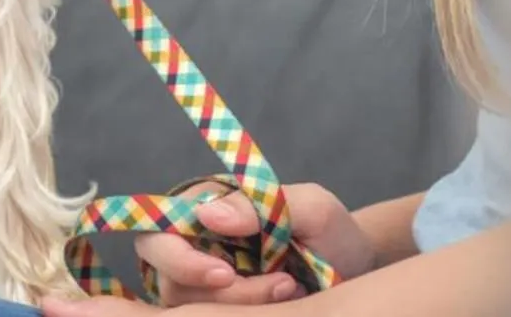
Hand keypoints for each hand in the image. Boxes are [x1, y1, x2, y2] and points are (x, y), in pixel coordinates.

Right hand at [132, 184, 375, 306]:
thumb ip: (260, 205)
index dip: (179, 257)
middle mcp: (193, 242)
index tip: (225, 273)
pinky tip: (285, 300)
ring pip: (187, 304)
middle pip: (165, 274)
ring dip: (239, 304)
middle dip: (212, 291)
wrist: (352, 268)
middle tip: (273, 287)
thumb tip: (207, 213)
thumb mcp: (310, 208)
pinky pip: (211, 316)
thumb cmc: (329, 229)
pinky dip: (244, 314)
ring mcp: (201, 280)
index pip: (158, 228)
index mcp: (204, 205)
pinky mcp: (218, 306)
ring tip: (290, 287)